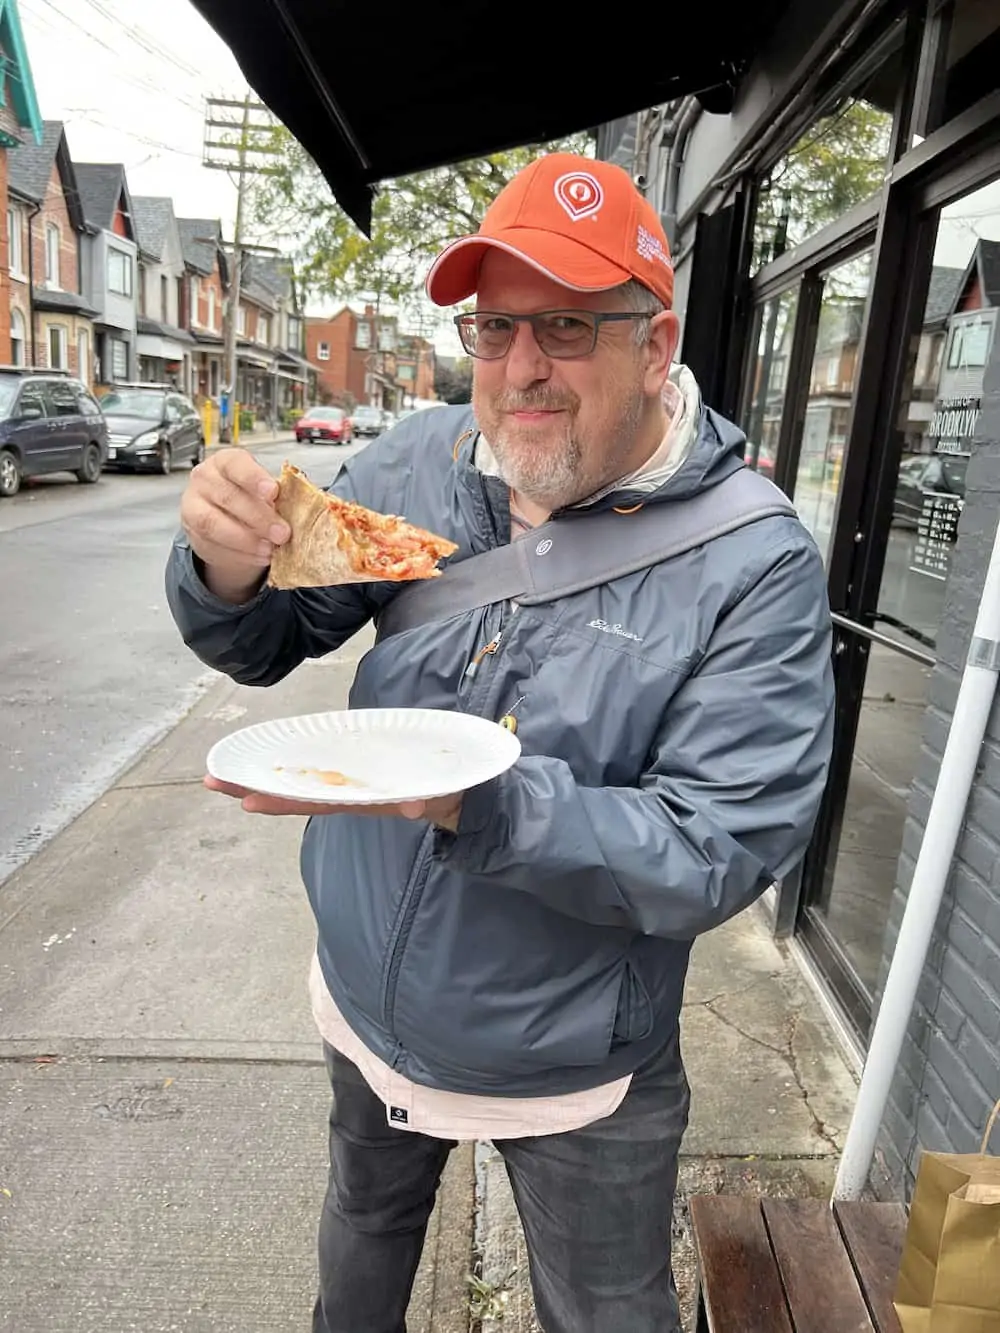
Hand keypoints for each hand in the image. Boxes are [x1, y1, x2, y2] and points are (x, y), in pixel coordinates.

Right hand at [181, 448, 290, 601]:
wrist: (227, 519)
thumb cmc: (250, 498)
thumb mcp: (264, 491)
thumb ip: (278, 496)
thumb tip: (302, 508)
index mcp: (226, 462)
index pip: (236, 464)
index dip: (254, 478)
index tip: (273, 492)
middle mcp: (205, 479)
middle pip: (228, 497)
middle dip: (258, 517)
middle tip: (282, 533)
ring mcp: (194, 506)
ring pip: (214, 524)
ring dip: (246, 540)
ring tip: (270, 549)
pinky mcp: (193, 534)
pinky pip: (213, 545)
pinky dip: (240, 554)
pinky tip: (259, 556)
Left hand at [204, 776, 463, 830]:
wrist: (454, 795)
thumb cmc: (445, 793)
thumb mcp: (440, 796)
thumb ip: (429, 800)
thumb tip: (414, 807)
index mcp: (362, 800)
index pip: (315, 803)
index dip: (282, 801)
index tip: (247, 800)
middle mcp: (345, 795)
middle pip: (293, 794)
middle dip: (252, 788)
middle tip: (210, 781)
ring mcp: (344, 784)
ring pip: (295, 783)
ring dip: (258, 778)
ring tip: (219, 774)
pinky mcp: (348, 772)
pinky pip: (310, 771)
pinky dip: (284, 766)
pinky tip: (260, 759)